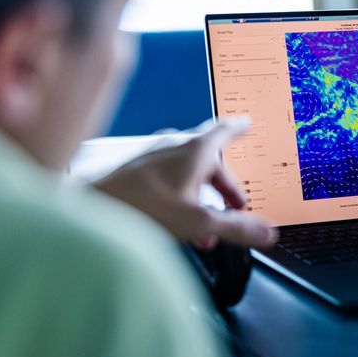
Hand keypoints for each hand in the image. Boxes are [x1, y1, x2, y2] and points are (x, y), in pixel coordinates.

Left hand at [94, 119, 277, 248]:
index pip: (225, 131)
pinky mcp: (137, 173)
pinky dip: (183, 198)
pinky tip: (179, 224)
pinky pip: (169, 181)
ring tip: (208, 226)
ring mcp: (153, 158)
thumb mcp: (199, 222)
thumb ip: (235, 228)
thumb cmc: (140, 207)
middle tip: (237, 205)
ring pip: (188, 173)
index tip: (247, 124)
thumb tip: (267, 232)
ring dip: (203, 197)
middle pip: (210, 160)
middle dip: (226, 185)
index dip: (239, 128)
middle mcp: (175, 147)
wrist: (91, 208)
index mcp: (195, 150)